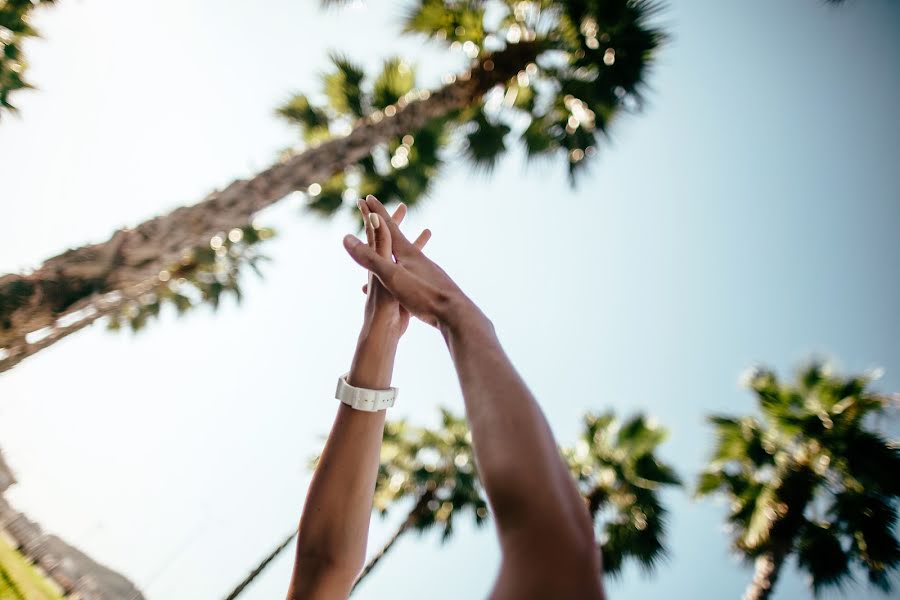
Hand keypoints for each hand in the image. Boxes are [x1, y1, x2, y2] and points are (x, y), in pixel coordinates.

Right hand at [344, 195, 482, 332]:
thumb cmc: (425, 295)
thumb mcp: (392, 277)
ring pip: (405, 257)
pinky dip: (401, 274)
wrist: (456, 315)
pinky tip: (404, 284)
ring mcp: (427, 272)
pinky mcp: (432, 287)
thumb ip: (370, 258)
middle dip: (386, 225)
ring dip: (395, 250)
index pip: (387, 227)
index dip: (375, 212)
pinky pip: (412, 276)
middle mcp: (418, 259)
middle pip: (398, 238)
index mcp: (407, 254)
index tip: (367, 197)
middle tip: (380, 212)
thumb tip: (347, 238)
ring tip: (393, 247)